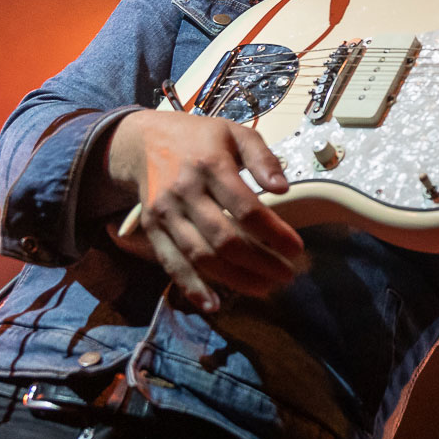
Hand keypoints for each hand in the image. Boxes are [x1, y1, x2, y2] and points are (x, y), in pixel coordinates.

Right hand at [102, 110, 304, 310]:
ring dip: (234, 279)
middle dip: (260, 262)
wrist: (142, 140)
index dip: (274, 233)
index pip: (246, 208)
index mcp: (210, 165)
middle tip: (287, 275)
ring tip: (264, 288)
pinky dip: (191, 287)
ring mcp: (166, 213)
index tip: (297, 249)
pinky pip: (171, 263)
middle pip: (224, 238)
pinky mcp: (153, 229)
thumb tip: (283, 188)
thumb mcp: (236, 133)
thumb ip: (263, 158)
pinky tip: (213, 304)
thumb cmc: (199, 137)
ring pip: (200, 255)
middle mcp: (185, 192)